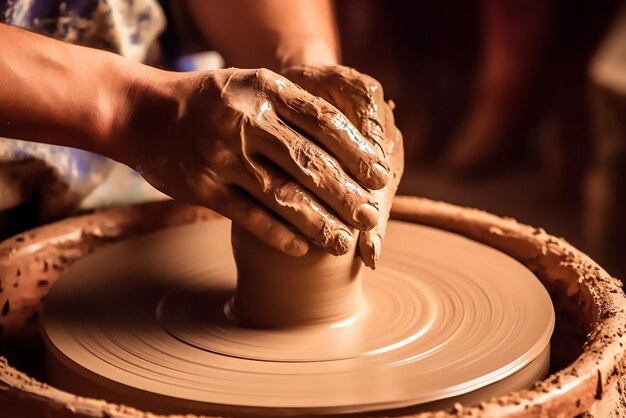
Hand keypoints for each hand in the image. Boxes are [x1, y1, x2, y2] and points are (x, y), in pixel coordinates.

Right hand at [117, 67, 389, 256]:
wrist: (145, 114)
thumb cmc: (211, 102)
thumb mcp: (252, 85)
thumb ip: (294, 105)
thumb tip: (350, 138)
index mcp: (266, 89)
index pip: (324, 122)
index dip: (358, 152)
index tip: (380, 176)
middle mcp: (246, 120)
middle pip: (309, 163)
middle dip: (346, 195)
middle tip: (370, 218)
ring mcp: (223, 156)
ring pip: (283, 196)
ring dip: (319, 223)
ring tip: (343, 243)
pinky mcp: (203, 188)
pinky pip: (250, 216)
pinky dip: (279, 236)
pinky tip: (302, 248)